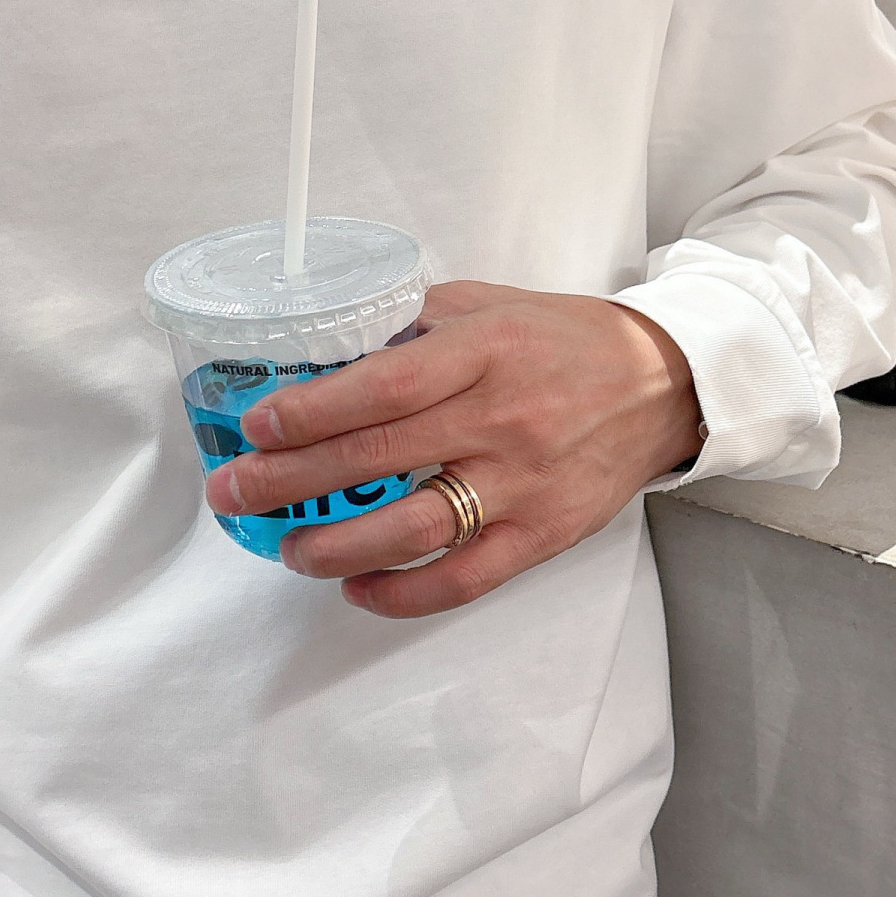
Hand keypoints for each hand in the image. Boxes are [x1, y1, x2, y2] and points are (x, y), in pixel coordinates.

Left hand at [205, 282, 702, 617]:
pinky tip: (358, 589)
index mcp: (483, 350)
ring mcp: (524, 482)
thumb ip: (412, 324)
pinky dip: (404, 593)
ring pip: (415, 528)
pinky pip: (465, 578)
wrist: (661, 382)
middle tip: (234, 495)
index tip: (256, 426)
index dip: (310, 412)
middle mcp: (502, 417)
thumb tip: (328, 356)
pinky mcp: (544, 534)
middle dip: (291, 481)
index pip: (381, 387)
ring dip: (337, 546)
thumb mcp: (486, 303)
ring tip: (289, 548)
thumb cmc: (561, 338)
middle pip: (379, 457)